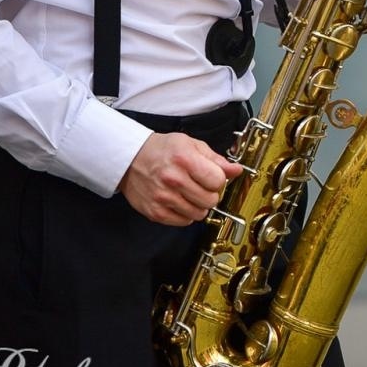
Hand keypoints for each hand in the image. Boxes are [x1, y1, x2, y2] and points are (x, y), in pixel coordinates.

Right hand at [119, 132, 243, 225]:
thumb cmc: (162, 149)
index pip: (218, 181)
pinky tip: (180, 201)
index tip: (212, 177)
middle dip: (210, 194)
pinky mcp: (155, 212)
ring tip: (189, 193)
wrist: (130, 158)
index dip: (219, 180)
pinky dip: (186, 214)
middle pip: (210, 200)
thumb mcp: (191, 145)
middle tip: (201, 186)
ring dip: (199, 205)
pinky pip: (184, 222)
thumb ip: (216, 159)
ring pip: (199, 213)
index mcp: (185, 159)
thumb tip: (236, 170)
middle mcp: (173, 179)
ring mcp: (163, 197)